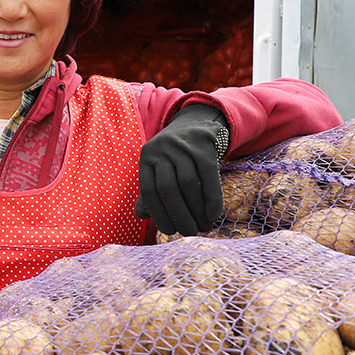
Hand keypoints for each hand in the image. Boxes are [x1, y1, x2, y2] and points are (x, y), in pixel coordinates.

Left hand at [136, 103, 227, 235]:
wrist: (197, 123)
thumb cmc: (175, 155)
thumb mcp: (158, 167)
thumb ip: (149, 191)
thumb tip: (141, 215)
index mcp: (146, 157)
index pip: (149, 190)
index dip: (158, 213)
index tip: (170, 231)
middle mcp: (162, 149)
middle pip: (168, 188)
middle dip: (179, 214)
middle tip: (189, 232)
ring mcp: (183, 145)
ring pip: (188, 183)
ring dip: (196, 210)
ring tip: (203, 227)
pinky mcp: (204, 144)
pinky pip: (208, 176)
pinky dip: (211, 198)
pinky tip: (213, 215)